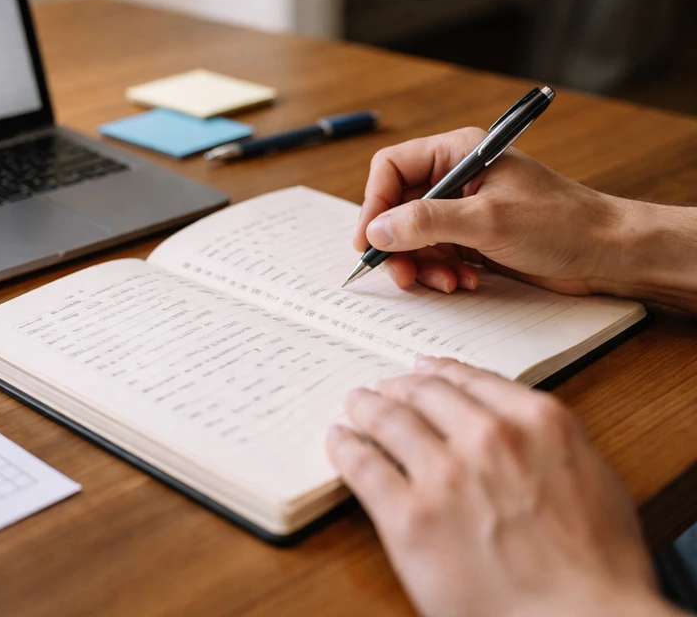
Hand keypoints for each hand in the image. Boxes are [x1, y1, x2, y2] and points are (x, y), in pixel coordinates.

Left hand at [326, 357, 678, 616]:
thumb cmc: (600, 569)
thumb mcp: (594, 480)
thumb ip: (550, 444)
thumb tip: (523, 431)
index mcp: (538, 423)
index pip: (473, 380)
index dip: (441, 373)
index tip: (425, 369)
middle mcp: (486, 437)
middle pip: (425, 394)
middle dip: (399, 388)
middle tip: (384, 388)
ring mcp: (443, 475)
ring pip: (388, 420)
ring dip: (367, 408)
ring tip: (356, 405)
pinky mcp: (408, 516)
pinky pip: (363, 466)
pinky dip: (345, 447)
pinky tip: (338, 440)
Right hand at [353, 127, 627, 295]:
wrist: (608, 253)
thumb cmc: (561, 224)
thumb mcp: (487, 221)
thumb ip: (426, 223)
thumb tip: (377, 230)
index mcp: (458, 153)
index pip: (392, 168)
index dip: (375, 203)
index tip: (370, 240)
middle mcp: (457, 177)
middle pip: (398, 206)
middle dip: (398, 244)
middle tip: (401, 274)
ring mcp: (464, 208)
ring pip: (414, 235)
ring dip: (422, 263)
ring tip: (446, 281)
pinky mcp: (474, 236)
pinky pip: (437, 253)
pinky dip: (442, 270)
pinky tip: (464, 281)